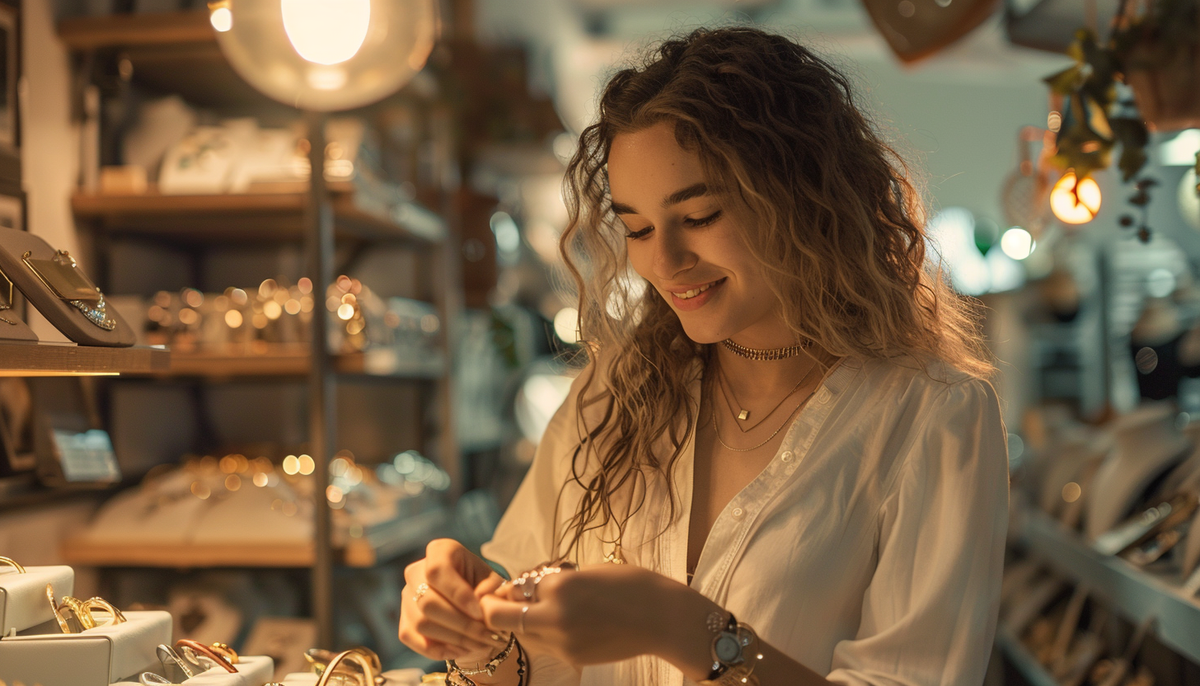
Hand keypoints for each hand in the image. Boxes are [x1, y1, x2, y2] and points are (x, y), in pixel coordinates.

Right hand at [399, 539, 508, 661]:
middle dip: (461, 624)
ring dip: (454, 639)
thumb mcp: (495, 584)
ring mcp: (407, 597)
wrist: (476, 611)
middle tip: (487, 636)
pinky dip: (439, 649)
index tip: (479, 613)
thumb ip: (490, 589)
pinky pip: (413, 639)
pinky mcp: (404, 621)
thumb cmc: (486, 591)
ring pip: (421, 623)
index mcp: (440, 551)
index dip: (457, 594)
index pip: (438, 570)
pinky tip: (462, 650)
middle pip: (427, 601)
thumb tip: (479, 599)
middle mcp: (416, 571)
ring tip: (481, 644)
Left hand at [479, 564, 693, 666]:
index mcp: (560, 586)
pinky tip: (559, 624)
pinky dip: (541, 635)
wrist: (663, 619)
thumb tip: (530, 585)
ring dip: (519, 623)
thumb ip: (557, 580)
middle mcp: (554, 616)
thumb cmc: (632, 586)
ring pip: (519, 635)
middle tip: (502, 601)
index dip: (512, 583)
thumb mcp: (589, 571)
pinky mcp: (572, 657)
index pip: (514, 586)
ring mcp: (562, 642)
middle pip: (499, 617)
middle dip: (495, 608)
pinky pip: (542, 647)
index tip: (517, 582)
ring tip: (537, 612)